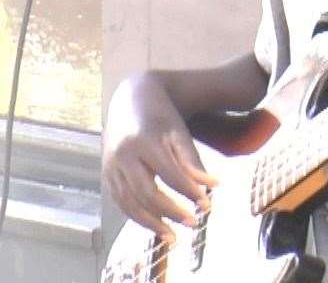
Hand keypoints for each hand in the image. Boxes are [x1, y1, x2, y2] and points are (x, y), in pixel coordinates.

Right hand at [101, 75, 216, 238]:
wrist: (130, 101)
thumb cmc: (161, 117)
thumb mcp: (180, 131)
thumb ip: (192, 159)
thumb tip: (211, 186)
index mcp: (144, 141)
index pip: (169, 173)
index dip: (188, 190)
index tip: (207, 204)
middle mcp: (122, 156)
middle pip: (145, 192)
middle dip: (169, 211)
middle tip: (193, 223)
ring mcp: (110, 167)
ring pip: (129, 202)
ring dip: (151, 223)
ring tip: (173, 237)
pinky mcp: (106, 175)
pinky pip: (120, 202)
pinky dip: (137, 217)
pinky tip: (156, 226)